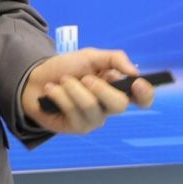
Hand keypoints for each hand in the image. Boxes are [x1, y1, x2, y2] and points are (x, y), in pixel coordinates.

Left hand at [23, 47, 148, 134]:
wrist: (36, 79)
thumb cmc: (67, 68)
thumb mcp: (91, 55)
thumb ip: (115, 59)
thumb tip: (134, 71)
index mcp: (117, 88)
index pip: (142, 99)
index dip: (145, 94)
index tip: (137, 82)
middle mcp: (109, 107)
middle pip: (119, 105)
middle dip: (100, 88)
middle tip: (85, 78)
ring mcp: (94, 120)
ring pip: (91, 106)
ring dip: (73, 88)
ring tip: (63, 81)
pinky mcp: (76, 128)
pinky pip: (72, 110)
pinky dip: (59, 94)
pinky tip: (52, 91)